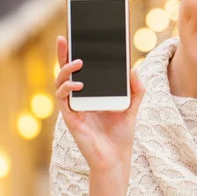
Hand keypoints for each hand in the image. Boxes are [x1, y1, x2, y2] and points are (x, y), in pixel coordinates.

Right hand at [54, 35, 144, 173]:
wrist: (116, 159)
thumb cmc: (121, 134)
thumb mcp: (132, 107)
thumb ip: (135, 90)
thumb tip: (134, 70)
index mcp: (91, 93)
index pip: (80, 69)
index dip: (76, 53)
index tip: (77, 36)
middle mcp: (79, 98)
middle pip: (66, 71)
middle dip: (63, 54)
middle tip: (64, 38)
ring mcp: (73, 108)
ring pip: (60, 83)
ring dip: (66, 69)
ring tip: (78, 61)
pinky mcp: (71, 118)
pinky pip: (63, 99)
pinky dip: (67, 88)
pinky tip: (77, 83)